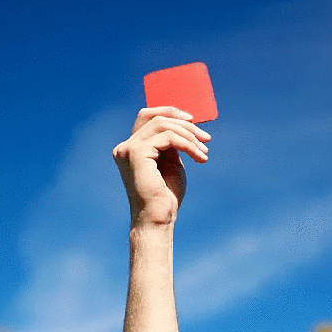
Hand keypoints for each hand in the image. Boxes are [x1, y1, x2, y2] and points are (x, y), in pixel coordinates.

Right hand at [113, 107, 210, 226]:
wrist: (159, 219)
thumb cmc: (166, 196)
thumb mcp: (171, 163)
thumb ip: (172, 143)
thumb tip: (185, 124)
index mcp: (131, 148)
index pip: (147, 116)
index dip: (170, 112)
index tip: (193, 121)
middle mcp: (125, 147)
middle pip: (157, 118)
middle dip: (185, 125)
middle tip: (206, 139)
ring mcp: (128, 149)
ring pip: (163, 125)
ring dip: (189, 136)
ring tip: (204, 153)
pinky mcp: (136, 153)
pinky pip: (168, 137)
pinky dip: (187, 144)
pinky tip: (199, 157)